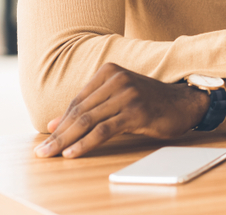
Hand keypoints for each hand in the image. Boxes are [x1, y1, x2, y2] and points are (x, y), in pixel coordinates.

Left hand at [33, 63, 207, 158]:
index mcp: (110, 71)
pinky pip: (104, 130)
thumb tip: (55, 124)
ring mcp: (128, 94)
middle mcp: (117, 79)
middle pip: (80, 111)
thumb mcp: (117, 99)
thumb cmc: (149, 102)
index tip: (45, 140)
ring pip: (88, 121)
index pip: (78, 101)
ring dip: (66, 141)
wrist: (184, 104)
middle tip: (41, 152)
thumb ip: (89, 108)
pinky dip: (85, 143)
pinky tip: (73, 153)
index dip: (61, 123)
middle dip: (58, 134)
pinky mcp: (136, 112)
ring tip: (51, 154)